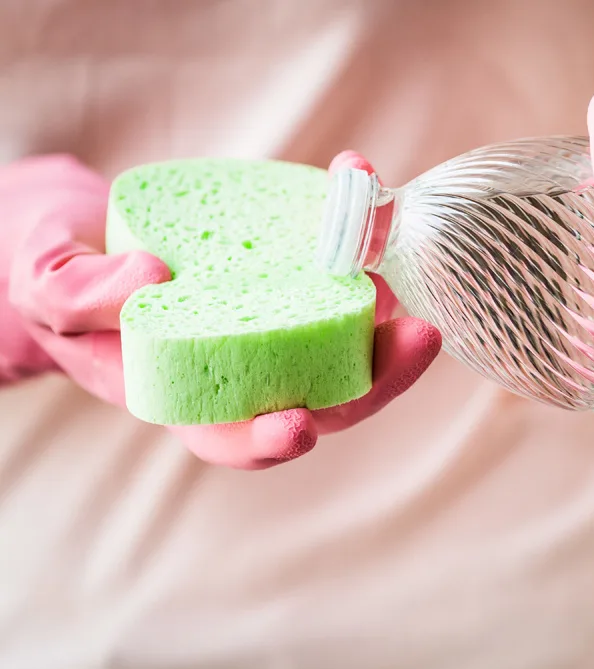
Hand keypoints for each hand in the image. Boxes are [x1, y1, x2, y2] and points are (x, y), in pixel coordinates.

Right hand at [4, 154, 440, 469]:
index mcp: (188, 395)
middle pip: (326, 396)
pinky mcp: (292, 275)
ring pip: (347, 330)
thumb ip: (83, 297)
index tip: (297, 425)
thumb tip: (151, 276)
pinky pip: (333, 261)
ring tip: (391, 240)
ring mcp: (280, 321)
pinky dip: (352, 224)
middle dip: (381, 375)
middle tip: (418, 338)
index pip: (236, 437)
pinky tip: (356, 177)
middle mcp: (249, 368)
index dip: (269, 440)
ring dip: (385, 293)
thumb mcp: (48, 291)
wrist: (84, 236)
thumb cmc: (64, 280)